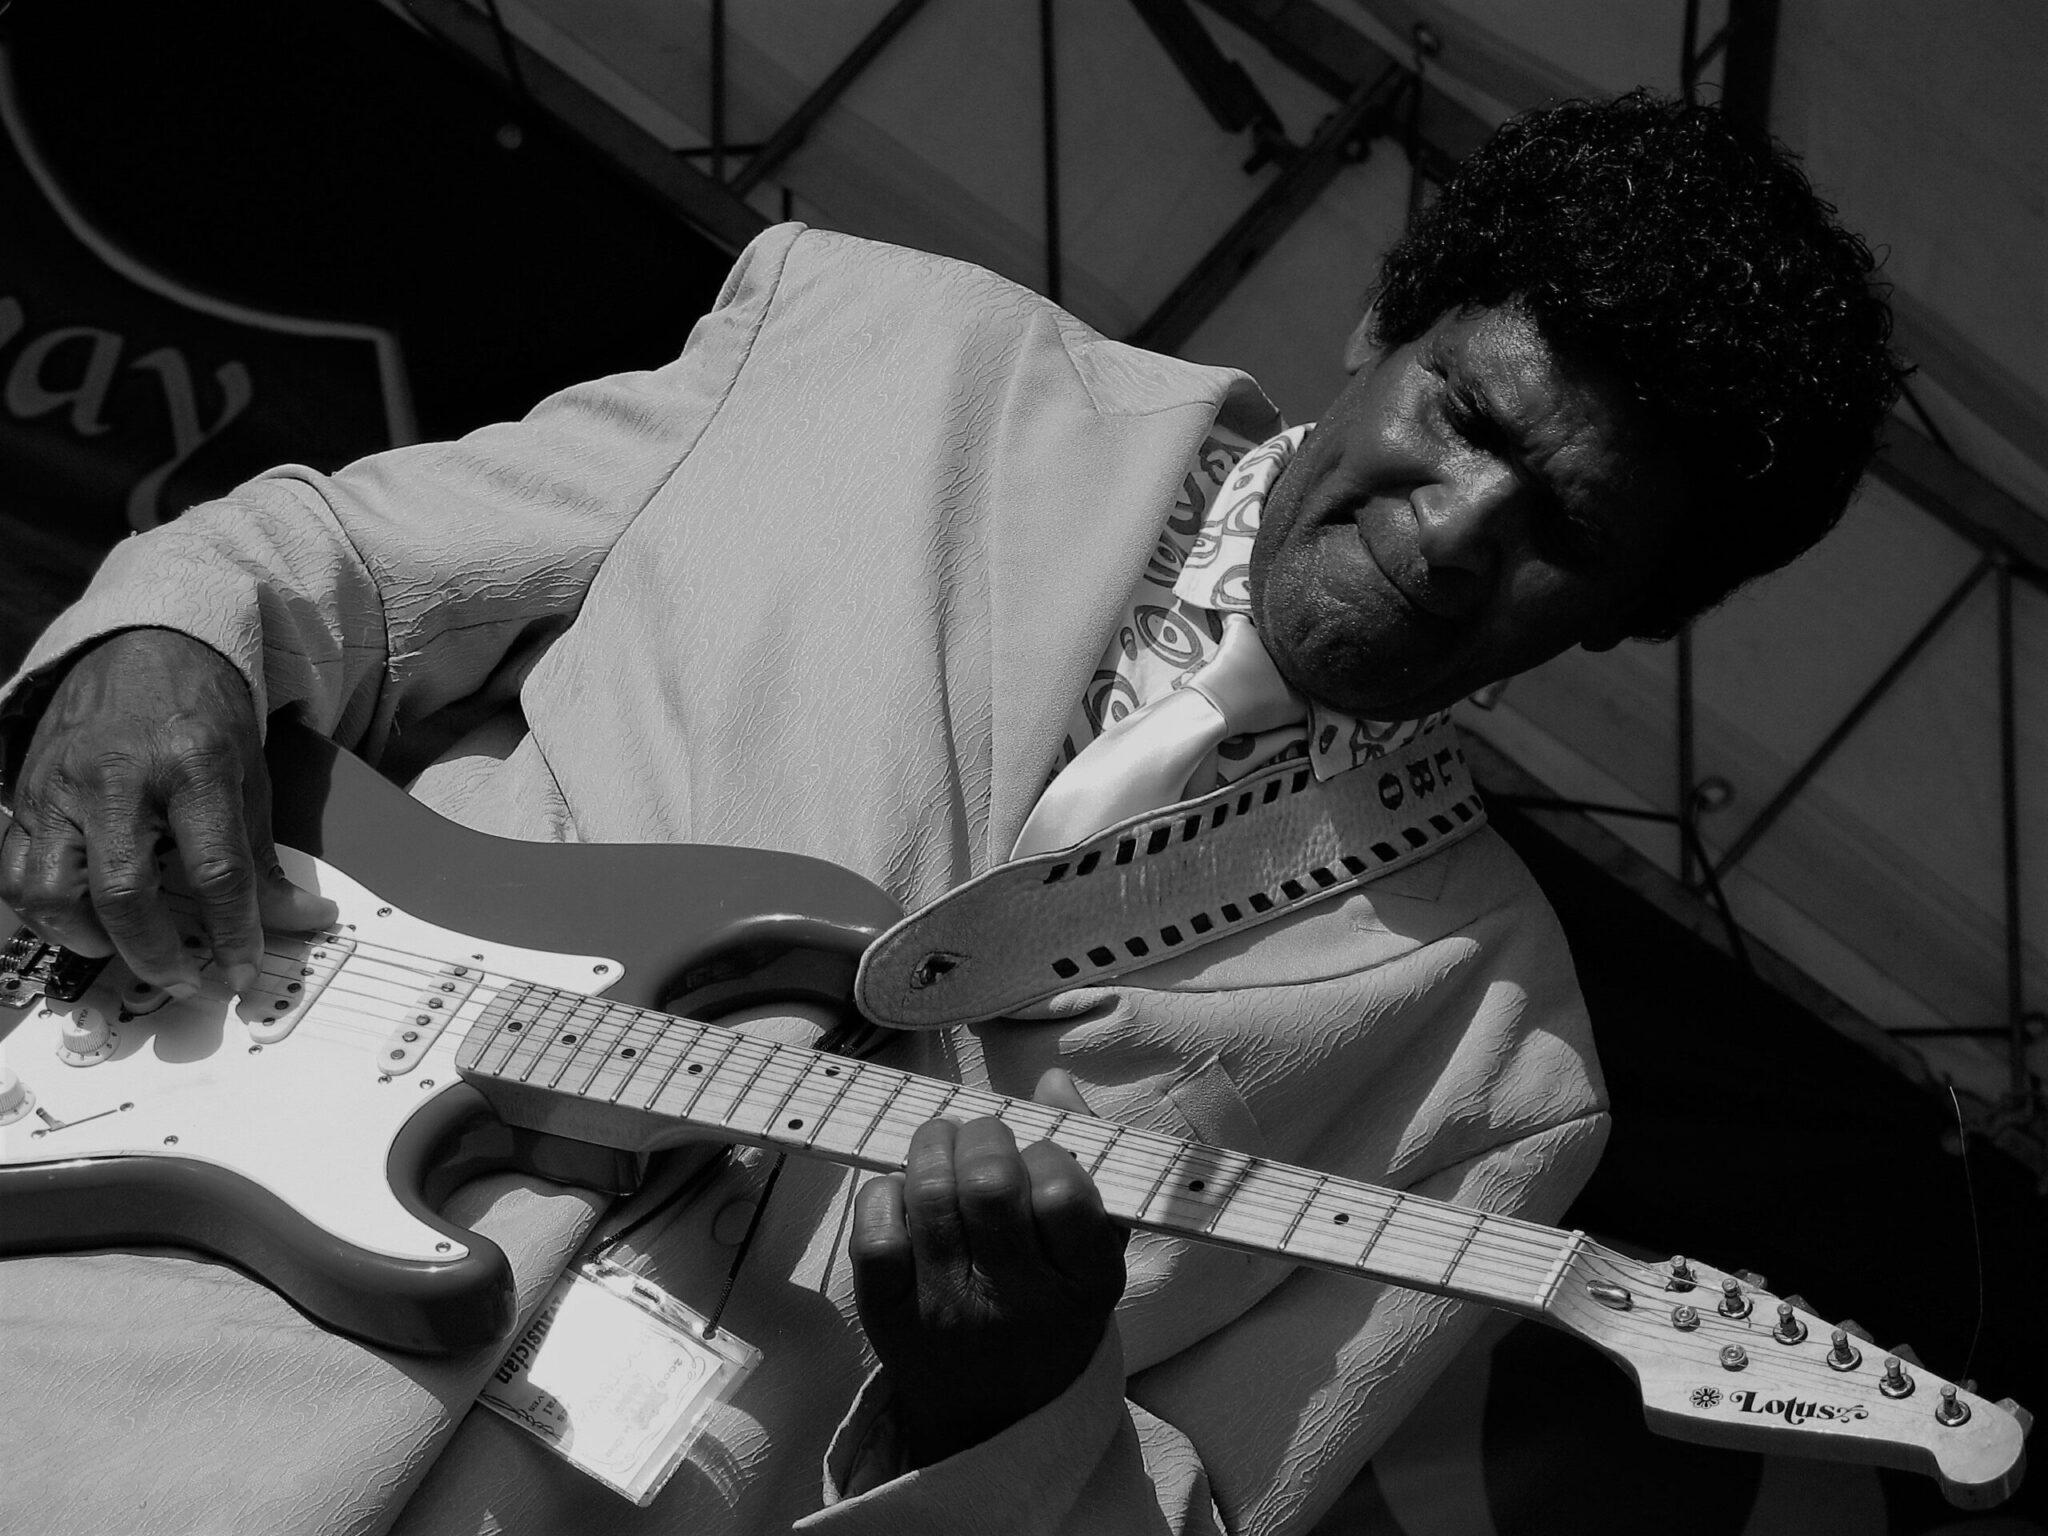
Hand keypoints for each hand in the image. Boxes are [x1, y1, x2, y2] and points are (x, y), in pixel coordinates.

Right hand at [0, 629, 336, 994]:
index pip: (215, 870)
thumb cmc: (203, 715)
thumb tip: (305, 920)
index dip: (232, 933)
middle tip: (187, 980)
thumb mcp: (250, 776)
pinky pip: (16, 872)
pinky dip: (45, 914)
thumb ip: (266, 858)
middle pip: (123, 891)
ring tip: (127, 949)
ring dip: (88, 939)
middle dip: (156, 954)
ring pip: (50, 889)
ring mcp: (62, 787)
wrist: (143, 647)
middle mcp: (119, 777)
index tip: (242, 972)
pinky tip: (84, 923)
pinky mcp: (27, 796)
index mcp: (192, 765)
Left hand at [850, 1068, 1127, 1466]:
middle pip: (989, 1185)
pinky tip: (906, 1192)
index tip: (1039, 1154)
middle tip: (983, 1135)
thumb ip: (1083, 1160)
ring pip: (928, 1196)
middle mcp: (1017, 1305)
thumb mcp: (1092, 1250)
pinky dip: (886, 1193)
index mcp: (1084, 1285)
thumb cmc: (1050, 1311)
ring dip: (933, 1146)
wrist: (994, 1415)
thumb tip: (1051, 1082)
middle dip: (983, 1135)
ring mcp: (947, 1314)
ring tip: (944, 1142)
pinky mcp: (889, 1319)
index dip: (1046, 1152)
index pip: (1064, 1193)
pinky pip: (876, 1235)